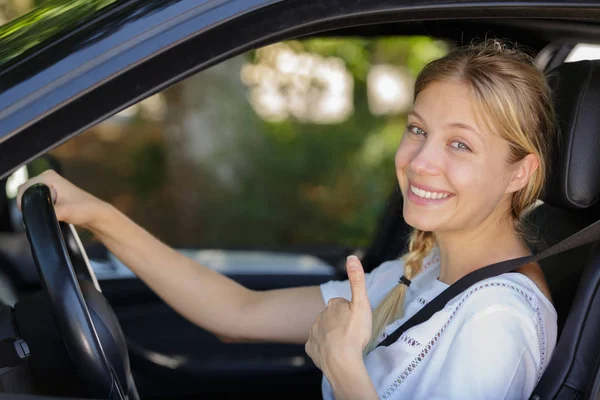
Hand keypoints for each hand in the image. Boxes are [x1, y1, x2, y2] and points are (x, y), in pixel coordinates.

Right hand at [16, 169, 107, 228]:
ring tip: (50, 212)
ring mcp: (49, 184)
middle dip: (29, 204)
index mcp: (49, 176)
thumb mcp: (65, 212)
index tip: (31, 212)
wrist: (95, 213)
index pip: (24, 188)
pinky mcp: (51, 192)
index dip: (24, 202)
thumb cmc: (84, 210)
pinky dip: (39, 206)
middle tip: (43, 213)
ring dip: (35, 206)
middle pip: (25, 192)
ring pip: (30, 196)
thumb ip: (49, 212)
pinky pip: (36, 199)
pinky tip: (50, 212)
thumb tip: (38, 216)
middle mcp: (47, 177)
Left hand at [305, 256, 371, 371]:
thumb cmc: (354, 332)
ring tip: (344, 345)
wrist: (341, 361)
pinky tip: (333, 352)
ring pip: (324, 330)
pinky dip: (324, 347)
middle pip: (333, 316)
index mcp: (333, 304)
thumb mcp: (361, 304)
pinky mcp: (310, 348)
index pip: (342, 304)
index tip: (357, 321)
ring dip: (332, 335)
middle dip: (340, 322)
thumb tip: (352, 256)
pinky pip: (317, 345)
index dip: (351, 311)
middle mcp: (320, 316)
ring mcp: (314, 332)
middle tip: (352, 334)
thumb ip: (357, 280)